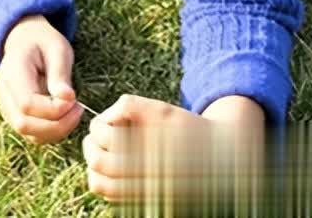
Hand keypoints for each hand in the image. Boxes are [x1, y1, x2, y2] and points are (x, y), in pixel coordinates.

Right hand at [0, 14, 81, 143]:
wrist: (24, 40)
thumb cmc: (42, 42)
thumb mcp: (57, 48)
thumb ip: (60, 73)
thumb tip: (67, 98)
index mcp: (12, 73)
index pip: (27, 104)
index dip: (53, 109)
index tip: (75, 100)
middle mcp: (4, 93)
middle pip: (24, 124)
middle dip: (56, 125)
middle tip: (78, 110)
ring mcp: (7, 106)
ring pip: (28, 134)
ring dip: (56, 131)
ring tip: (74, 112)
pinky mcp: (15, 115)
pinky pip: (32, 133)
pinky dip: (52, 132)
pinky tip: (65, 117)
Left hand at [84, 95, 243, 203]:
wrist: (221, 160)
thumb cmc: (190, 129)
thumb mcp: (162, 109)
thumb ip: (130, 106)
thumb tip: (104, 118)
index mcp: (151, 152)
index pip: (106, 139)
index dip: (99, 126)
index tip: (108, 121)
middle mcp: (148, 179)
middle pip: (98, 163)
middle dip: (91, 144)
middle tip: (98, 134)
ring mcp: (145, 196)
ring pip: (99, 185)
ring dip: (94, 164)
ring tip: (103, 149)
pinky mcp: (144, 204)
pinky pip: (111, 197)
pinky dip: (104, 179)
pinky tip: (116, 163)